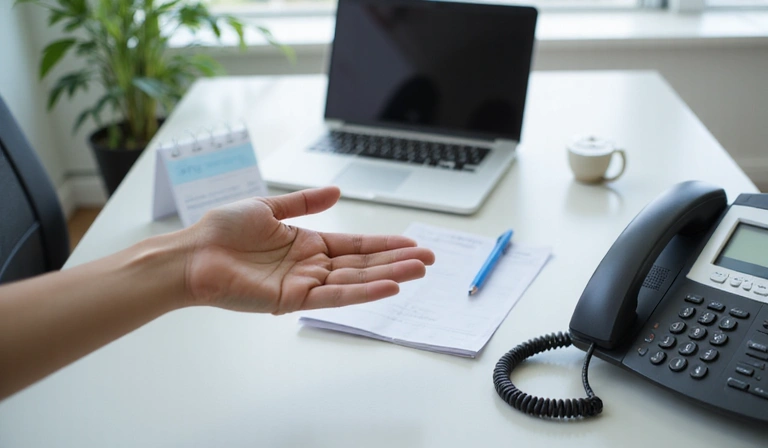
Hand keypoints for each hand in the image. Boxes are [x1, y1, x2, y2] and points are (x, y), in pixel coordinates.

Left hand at [183, 186, 434, 313]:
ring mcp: (305, 284)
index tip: (413, 242)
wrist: (193, 254)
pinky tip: (389, 287)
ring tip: (419, 271)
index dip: (385, 243)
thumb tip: (336, 191)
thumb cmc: (223, 231)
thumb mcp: (269, 208)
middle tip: (430, 259)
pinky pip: (334, 297)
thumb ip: (305, 203)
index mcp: (308, 244)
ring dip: (389, 275)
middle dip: (397, 261)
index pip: (357, 245)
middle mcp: (312, 266)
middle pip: (364, 264)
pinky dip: (363, 293)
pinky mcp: (293, 300)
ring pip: (356, 281)